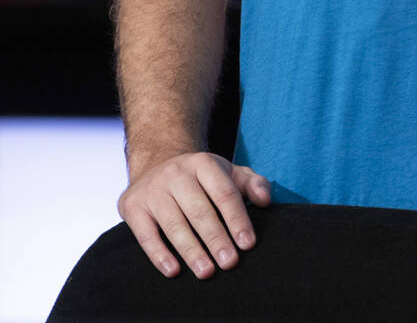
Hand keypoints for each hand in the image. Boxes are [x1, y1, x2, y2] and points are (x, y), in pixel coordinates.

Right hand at [118, 151, 270, 278]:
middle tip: (230, 262)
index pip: (224, 193)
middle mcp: (176, 174)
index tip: (247, 243)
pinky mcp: (133, 206)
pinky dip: (159, 254)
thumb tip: (265, 200)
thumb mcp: (226, 171)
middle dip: (216, 238)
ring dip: (191, 250)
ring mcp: (153, 190)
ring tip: (207, 272)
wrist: (155, 162)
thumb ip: (251, 183)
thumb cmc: (199, 176)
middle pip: (199, 210)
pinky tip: (173, 271)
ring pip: (174, 224)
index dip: (236, 219)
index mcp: (203, 163)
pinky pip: (146, 234)